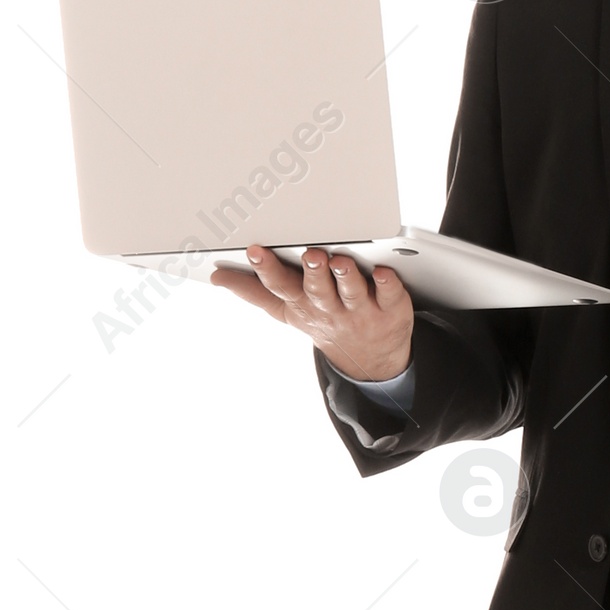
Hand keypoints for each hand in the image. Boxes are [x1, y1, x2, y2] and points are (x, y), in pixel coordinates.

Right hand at [210, 244, 413, 380]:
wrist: (370, 359)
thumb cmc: (324, 323)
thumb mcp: (287, 312)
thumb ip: (254, 292)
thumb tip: (218, 277)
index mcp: (302, 304)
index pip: (280, 287)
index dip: (266, 270)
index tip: (254, 251)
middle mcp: (330, 309)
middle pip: (318, 290)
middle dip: (313, 272)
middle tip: (311, 254)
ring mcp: (361, 311)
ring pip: (352, 291)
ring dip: (346, 276)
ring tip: (340, 261)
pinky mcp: (391, 309)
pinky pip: (391, 295)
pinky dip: (388, 285)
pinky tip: (384, 272)